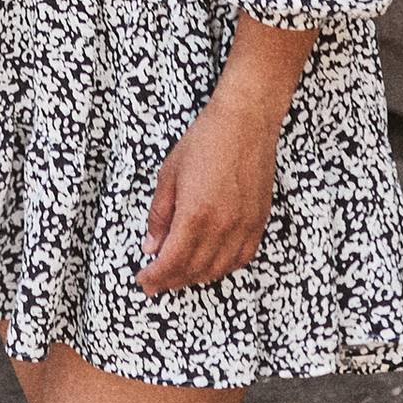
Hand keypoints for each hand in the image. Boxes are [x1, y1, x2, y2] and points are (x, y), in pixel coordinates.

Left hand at [137, 14, 315, 295]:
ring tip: (179, 274)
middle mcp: (222, 228)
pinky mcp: (258, 222)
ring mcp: (244, 227)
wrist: (245, 122)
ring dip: (196, 277)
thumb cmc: (205, 141)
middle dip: (171, 280)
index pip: (171, 262)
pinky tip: (211, 263)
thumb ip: (159, 215)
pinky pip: (242, 258)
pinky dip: (224, 267)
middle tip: (156, 281)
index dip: (155, 277)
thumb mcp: (168, 174)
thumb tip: (151, 246)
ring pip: (218, 269)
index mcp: (195, 215)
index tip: (143, 280)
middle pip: (194, 271)